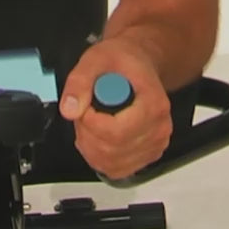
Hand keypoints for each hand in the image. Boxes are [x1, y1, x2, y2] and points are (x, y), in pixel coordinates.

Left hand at [59, 36, 172, 180]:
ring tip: (91, 119)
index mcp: (153, 104)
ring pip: (111, 163)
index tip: (84, 106)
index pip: (116, 132)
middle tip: (84, 109)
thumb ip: (79, 82)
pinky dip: (98, 156)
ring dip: (90, 145)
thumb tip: (70, 109)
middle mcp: (158, 128)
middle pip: (111, 150)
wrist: (138, 63)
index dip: (90, 123)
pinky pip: (115, 169)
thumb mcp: (95, 59)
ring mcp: (154, 144)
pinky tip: (96, 135)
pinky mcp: (146, 155)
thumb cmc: (122, 60)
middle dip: (86, 132)